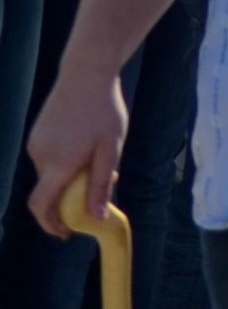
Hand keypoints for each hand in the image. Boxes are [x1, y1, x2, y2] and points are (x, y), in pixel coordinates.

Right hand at [22, 68, 123, 238]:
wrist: (85, 74)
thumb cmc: (104, 112)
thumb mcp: (110, 151)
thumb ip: (100, 186)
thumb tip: (96, 218)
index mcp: (58, 164)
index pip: (41, 205)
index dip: (51, 224)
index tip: (66, 233)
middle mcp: (39, 156)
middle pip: (51, 191)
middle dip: (73, 198)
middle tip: (103, 186)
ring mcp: (35, 145)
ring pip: (51, 175)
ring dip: (71, 179)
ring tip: (100, 160)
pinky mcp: (36, 135)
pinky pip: (49, 160)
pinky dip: (65, 165)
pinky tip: (86, 148)